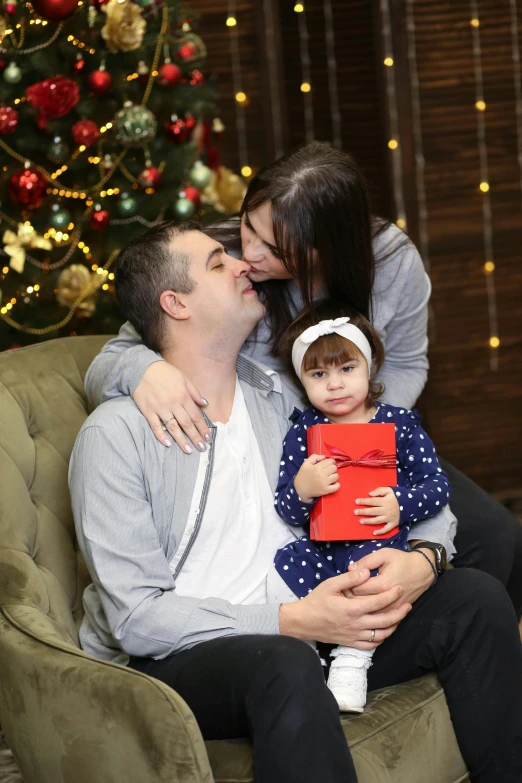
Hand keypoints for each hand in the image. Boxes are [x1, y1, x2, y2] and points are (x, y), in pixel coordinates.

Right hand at [133, 361, 210, 451]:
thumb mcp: (183, 378)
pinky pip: (155, 426)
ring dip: (181, 440)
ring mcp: (160, 408)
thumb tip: (205, 404)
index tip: (208, 437)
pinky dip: (161, 435)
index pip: (195, 415)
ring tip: (188, 450)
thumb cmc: (164, 372)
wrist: (141, 368)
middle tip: (202, 448)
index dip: (202, 427)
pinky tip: (168, 444)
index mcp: (183, 395)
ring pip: (172, 427)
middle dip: (195, 437)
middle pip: (186, 424)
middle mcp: (173, 403)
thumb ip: (194, 392)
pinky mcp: (148, 411)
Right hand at [279, 568, 411, 649]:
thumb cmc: (316, 601)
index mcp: (352, 609)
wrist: (303, 622)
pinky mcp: (351, 643)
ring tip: (400, 617)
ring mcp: (354, 636)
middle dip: (399, 612)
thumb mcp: (330, 584)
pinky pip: (372, 645)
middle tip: (408, 604)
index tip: (400, 587)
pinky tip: (385, 632)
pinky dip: (382, 639)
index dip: (392, 594)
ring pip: (381, 635)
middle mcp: (356, 624)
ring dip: (394, 626)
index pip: (379, 602)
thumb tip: (366, 572)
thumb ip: (350, 578)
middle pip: (385, 621)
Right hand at [293, 455, 339, 502]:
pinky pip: (337, 486)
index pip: (330, 461)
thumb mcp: (306, 463)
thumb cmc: (303, 475)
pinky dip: (337, 484)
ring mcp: (324, 483)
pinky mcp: (326, 490)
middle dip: (332, 468)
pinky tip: (332, 483)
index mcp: (317, 467)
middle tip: (328, 470)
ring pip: (336, 476)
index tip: (328, 464)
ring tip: (329, 477)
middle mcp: (322, 475)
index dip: (331, 461)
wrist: (300, 489)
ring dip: (334, 475)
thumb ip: (314, 457)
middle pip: (334, 468)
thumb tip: (324, 457)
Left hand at [348, 547, 434, 607]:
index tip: (346, 581)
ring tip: (353, 598)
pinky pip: (379, 618)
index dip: (348, 585)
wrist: (422, 571)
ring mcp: (392, 609)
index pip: (357, 590)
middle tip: (346, 590)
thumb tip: (350, 568)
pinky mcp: (395, 613)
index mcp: (383, 584)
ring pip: (368, 614)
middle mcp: (387, 600)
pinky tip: (365, 606)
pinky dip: (370, 613)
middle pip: (360, 604)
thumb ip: (366, 561)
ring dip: (359, 607)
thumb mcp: (384, 554)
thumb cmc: (402, 561)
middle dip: (351, 597)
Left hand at [355, 486, 399, 535]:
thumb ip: (380, 490)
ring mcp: (390, 518)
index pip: (372, 501)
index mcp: (385, 501)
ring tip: (361, 521)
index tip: (356, 501)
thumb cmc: (398, 496)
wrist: (411, 504)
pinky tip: (374, 533)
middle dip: (363, 512)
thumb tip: (370, 494)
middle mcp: (386, 510)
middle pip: (373, 511)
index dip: (364, 501)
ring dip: (369, 521)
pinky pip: (386, 529)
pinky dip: (380, 532)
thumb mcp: (390, 490)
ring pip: (377, 520)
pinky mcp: (393, 524)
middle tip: (355, 512)